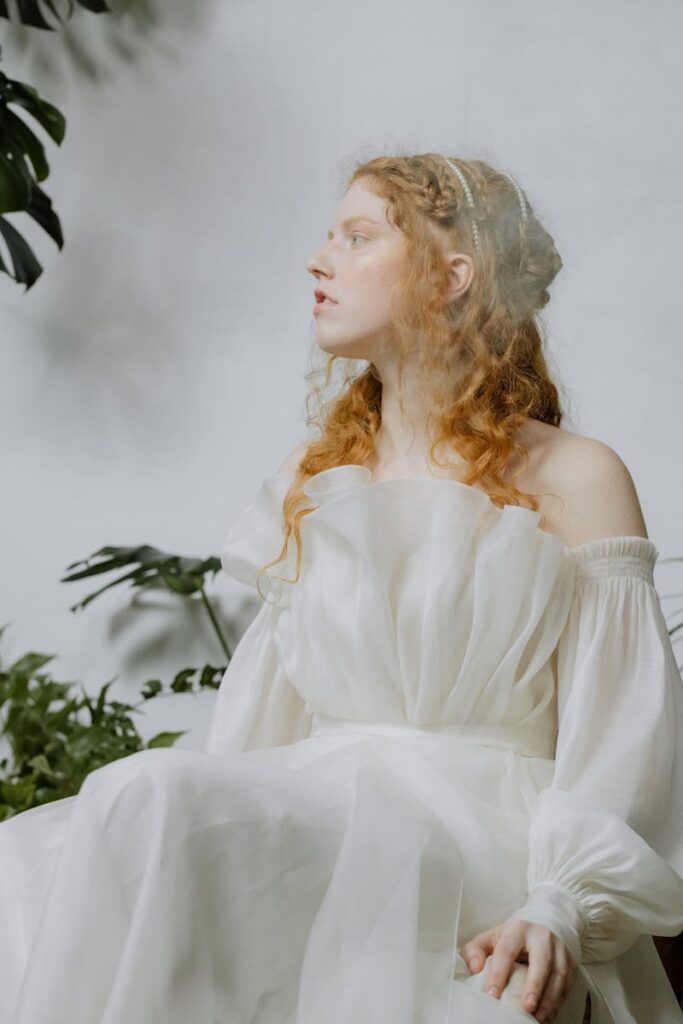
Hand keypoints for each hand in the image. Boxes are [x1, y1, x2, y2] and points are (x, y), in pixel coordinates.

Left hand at [459, 917, 578, 1022]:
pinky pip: (567, 984)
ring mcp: (560, 949)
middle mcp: (542, 936)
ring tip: (539, 1017)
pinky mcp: (571, 963)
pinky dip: (558, 1002)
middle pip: (541, 959)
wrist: (546, 922)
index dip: (499, 973)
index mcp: (518, 929)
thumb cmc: (514, 936)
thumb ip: (475, 950)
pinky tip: (548, 1016)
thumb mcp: (492, 936)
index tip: (492, 995)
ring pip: (559, 974)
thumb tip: (474, 967)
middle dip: (535, 984)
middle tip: (527, 1006)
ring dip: (550, 998)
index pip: (507, 950)